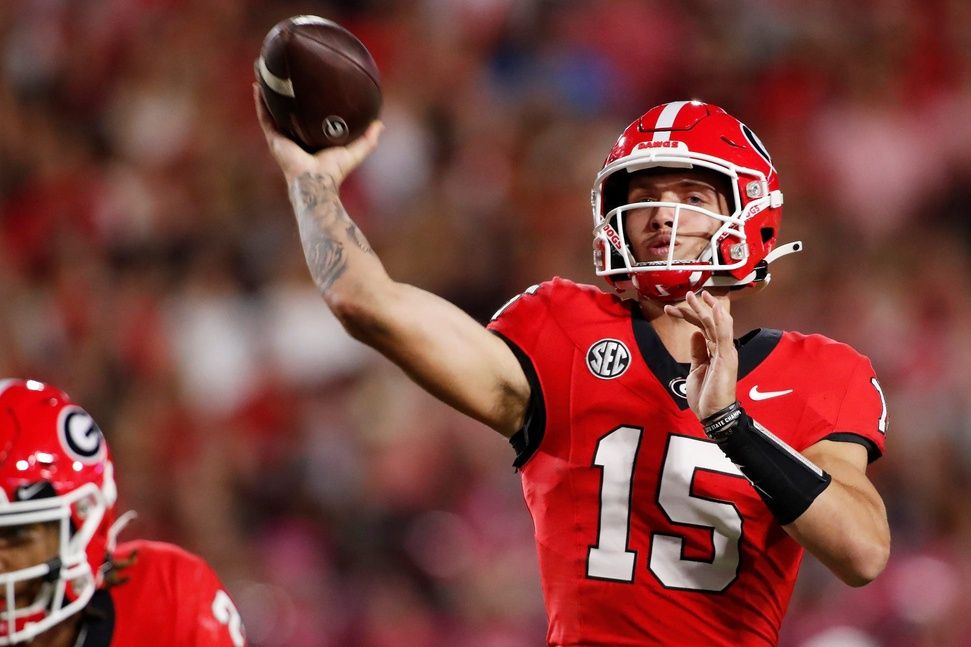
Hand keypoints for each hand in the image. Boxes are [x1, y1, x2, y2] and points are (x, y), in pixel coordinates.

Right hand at [253, 83, 382, 184]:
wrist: (317, 181)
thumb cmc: (335, 170)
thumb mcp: (355, 151)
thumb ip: (368, 139)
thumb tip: (380, 124)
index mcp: (310, 138)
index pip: (306, 116)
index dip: (305, 101)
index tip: (307, 83)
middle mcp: (294, 136)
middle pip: (286, 110)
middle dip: (283, 92)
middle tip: (283, 71)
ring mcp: (282, 137)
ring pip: (272, 110)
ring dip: (267, 92)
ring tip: (264, 71)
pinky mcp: (274, 139)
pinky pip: (265, 116)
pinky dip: (260, 102)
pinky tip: (258, 85)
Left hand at [663, 291, 737, 419]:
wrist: (714, 414)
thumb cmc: (706, 395)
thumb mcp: (697, 369)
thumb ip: (697, 351)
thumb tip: (694, 334)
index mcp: (715, 351)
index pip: (703, 328)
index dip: (690, 316)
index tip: (675, 308)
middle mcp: (722, 349)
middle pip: (708, 323)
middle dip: (697, 308)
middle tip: (686, 294)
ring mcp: (726, 352)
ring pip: (716, 324)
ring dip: (706, 309)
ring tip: (696, 295)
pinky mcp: (727, 358)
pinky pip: (723, 335)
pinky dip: (720, 320)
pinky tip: (714, 308)